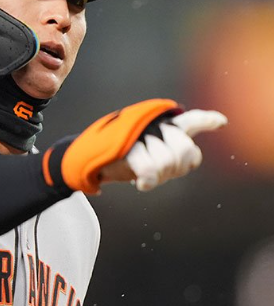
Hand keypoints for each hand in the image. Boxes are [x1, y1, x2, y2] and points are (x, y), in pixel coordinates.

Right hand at [100, 110, 227, 190]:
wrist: (85, 158)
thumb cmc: (116, 158)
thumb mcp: (145, 155)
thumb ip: (170, 154)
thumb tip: (193, 157)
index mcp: (158, 124)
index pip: (189, 121)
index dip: (206, 121)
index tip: (221, 122)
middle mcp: (152, 124)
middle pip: (186, 149)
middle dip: (176, 167)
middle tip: (158, 171)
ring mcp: (140, 134)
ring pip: (168, 162)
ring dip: (158, 175)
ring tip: (144, 175)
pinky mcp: (128, 147)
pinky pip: (150, 169)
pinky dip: (148, 180)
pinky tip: (141, 184)